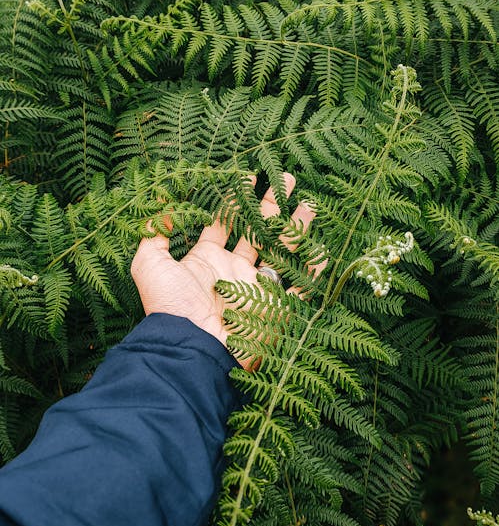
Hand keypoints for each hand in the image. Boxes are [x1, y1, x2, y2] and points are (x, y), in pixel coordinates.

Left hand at [131, 174, 316, 365]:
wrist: (190, 349)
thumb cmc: (170, 306)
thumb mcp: (149, 265)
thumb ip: (153, 235)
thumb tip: (160, 209)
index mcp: (206, 261)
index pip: (223, 223)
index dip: (234, 200)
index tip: (247, 176)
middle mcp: (234, 272)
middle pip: (257, 232)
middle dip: (271, 206)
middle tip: (287, 179)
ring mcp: (256, 289)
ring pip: (282, 253)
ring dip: (296, 229)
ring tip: (310, 204)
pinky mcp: (276, 309)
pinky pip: (300, 288)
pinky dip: (312, 271)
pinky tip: (322, 249)